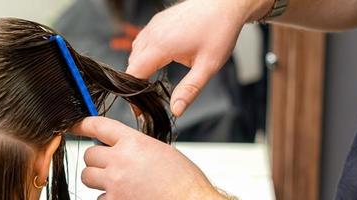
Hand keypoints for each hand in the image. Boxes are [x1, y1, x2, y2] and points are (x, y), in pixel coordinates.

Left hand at [72, 117, 224, 199]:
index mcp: (134, 143)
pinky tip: (125, 197)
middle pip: (89, 154)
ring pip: (88, 176)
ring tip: (117, 183)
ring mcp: (114, 183)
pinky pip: (98, 198)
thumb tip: (119, 149)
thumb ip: (135, 147)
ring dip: (97, 179)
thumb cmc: (183, 181)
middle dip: (96, 160)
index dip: (83, 125)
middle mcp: (120, 161)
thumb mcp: (160, 151)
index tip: (74, 126)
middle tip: (110, 166)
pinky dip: (108, 198)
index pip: (99, 126)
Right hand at [126, 0, 269, 116]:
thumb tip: (176, 110)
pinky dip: (144, 54)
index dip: (133, 93)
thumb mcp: (208, 66)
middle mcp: (152, 34)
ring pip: (135, 52)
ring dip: (139, 68)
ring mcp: (153, 25)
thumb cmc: (219, 31)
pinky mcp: (157, 21)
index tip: (139, 108)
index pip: (133, 74)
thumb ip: (189, 90)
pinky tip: (157, 61)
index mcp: (161, 46)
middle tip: (148, 99)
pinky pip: (142, 41)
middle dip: (136, 82)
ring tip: (152, 82)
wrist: (225, 4)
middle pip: (132, 64)